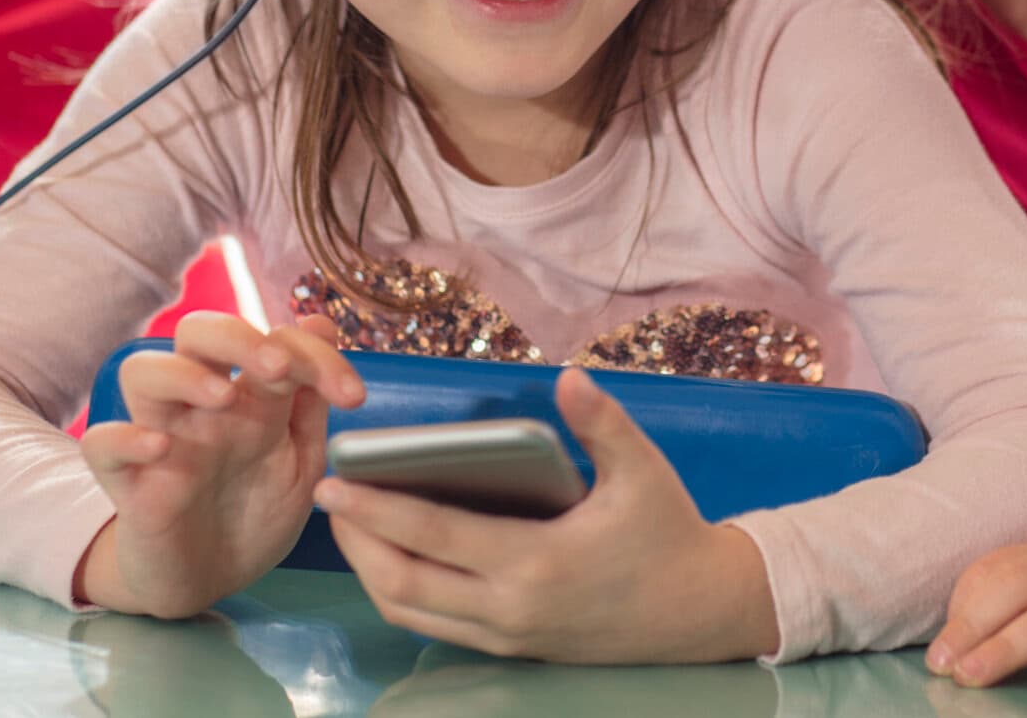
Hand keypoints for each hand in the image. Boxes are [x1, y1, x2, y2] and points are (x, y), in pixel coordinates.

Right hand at [74, 311, 364, 617]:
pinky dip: (125, 437)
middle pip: (196, 331)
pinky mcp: (127, 484)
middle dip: (237, 337)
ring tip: (223, 398)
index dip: (316, 355)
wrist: (209, 584)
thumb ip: (310, 403)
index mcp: (251, 398)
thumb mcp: (301, 463)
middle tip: (278, 371)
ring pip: (141, 370)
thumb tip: (319, 323)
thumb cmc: (254, 516)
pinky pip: (103, 443)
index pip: (274, 341)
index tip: (354, 396)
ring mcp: (161, 438)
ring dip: (183, 373)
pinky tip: (160, 448)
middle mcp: (202, 407)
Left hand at [318, 367, 777, 662]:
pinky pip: (436, 627)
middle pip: (403, 583)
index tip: (333, 482)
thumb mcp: (643, 471)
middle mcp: (510, 608)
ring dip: (371, 572)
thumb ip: (602, 423)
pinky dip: (402, 595)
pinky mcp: (512, 649)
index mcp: (535, 561)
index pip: (432, 535)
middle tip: (327, 499)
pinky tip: (394, 559)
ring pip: (412, 613)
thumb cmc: (669, 534)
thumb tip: (569, 377)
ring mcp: (507, 636)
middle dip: (355, 543)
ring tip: (350, 528)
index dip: (375, 509)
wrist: (700, 612)